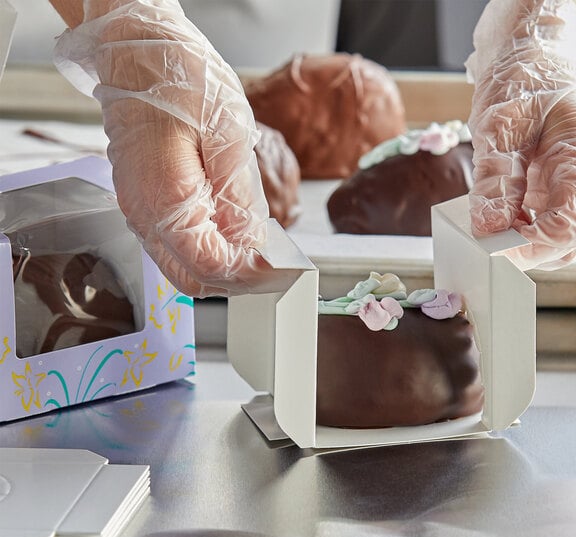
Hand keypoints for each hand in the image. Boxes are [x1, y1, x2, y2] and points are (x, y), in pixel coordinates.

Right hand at [53, 0, 298, 295]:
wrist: (134, 54)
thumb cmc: (179, 80)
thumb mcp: (229, 134)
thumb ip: (239, 198)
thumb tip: (251, 244)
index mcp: (167, 196)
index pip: (210, 264)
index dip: (248, 273)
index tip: (278, 268)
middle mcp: (144, 214)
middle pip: (191, 278)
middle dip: (235, 279)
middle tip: (270, 267)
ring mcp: (138, 212)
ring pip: (180, 268)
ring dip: (219, 268)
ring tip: (254, 253)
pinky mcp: (141, 205)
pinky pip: (172, 248)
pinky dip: (203, 252)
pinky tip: (228, 236)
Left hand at [466, 0, 575, 270]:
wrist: (536, 56)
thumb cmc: (523, 80)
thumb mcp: (501, 122)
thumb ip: (496, 178)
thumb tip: (488, 229)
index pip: (567, 229)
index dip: (526, 249)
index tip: (487, 248)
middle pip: (568, 244)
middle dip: (524, 252)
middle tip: (484, 237)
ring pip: (559, 241)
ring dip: (522, 244)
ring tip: (490, 221)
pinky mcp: (560, 192)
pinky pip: (545, 226)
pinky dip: (519, 232)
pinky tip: (497, 215)